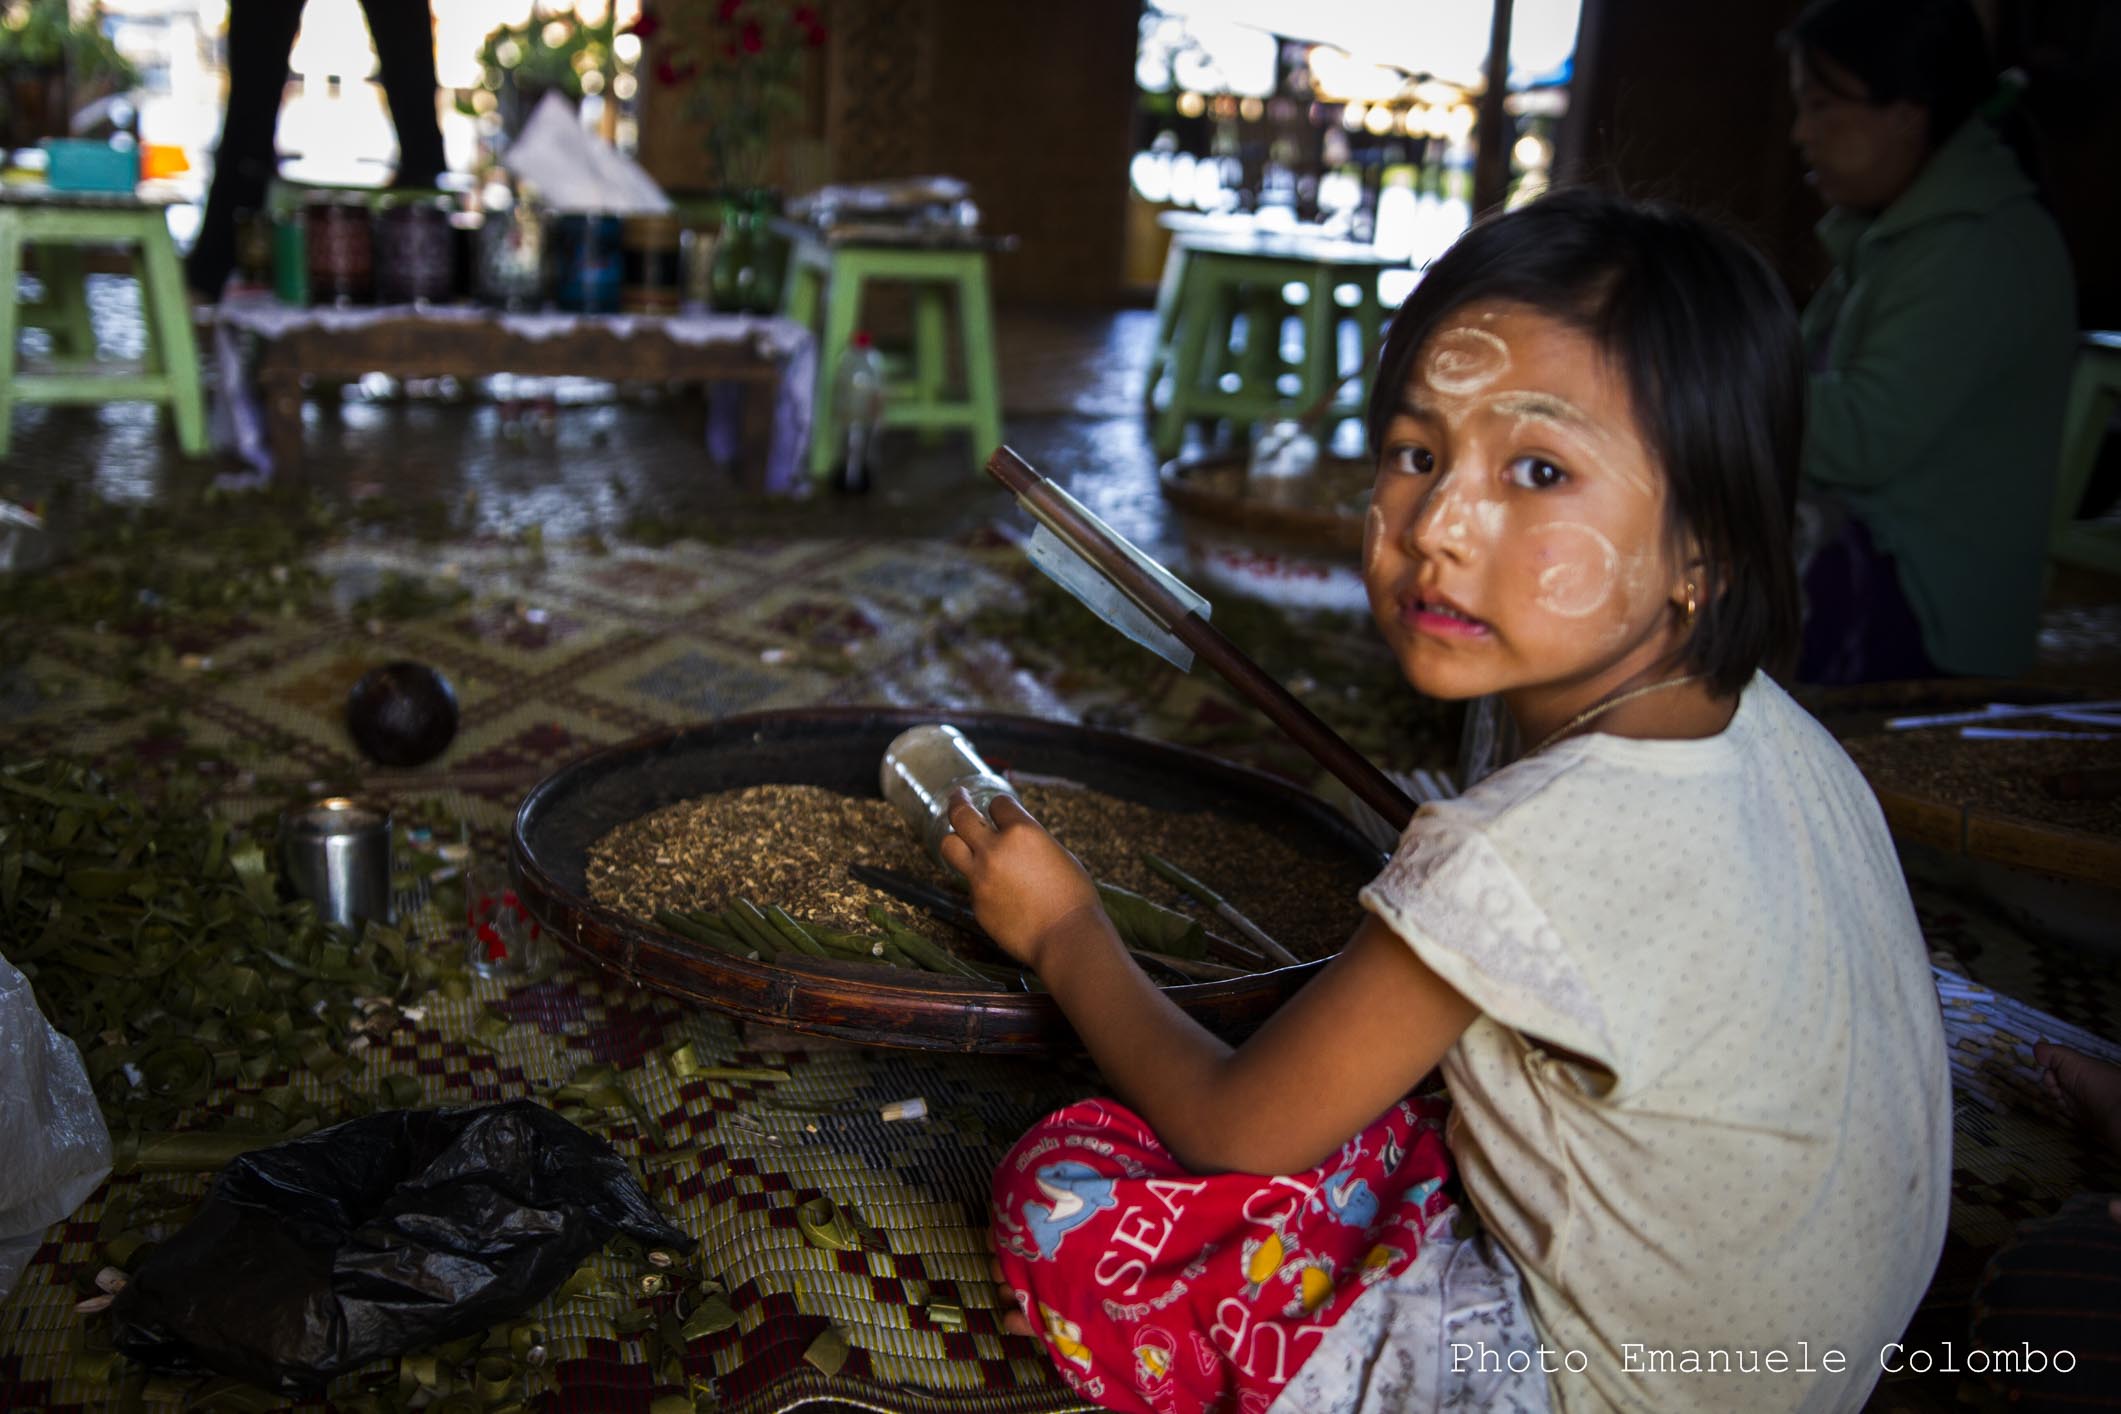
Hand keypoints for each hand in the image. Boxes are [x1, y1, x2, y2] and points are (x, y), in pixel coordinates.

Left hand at [936, 789, 1102, 972]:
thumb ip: (1031, 843)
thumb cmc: (1073, 897)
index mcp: (1023, 832)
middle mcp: (995, 850)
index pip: (998, 804)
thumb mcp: (1059, 855)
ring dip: (955, 840)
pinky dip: (979, 880)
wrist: (1065, 937)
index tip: (1000, 808)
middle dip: (958, 801)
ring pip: (949, 846)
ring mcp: (980, 877)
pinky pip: (969, 883)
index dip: (1000, 806)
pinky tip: (996, 890)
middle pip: (961, 816)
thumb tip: (1016, 840)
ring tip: (959, 839)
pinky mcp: (976, 903)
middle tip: (958, 796)